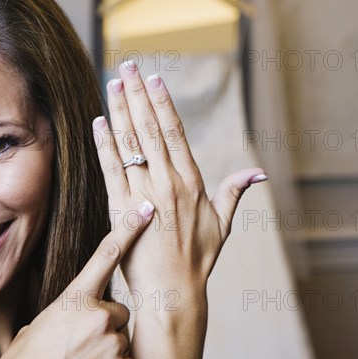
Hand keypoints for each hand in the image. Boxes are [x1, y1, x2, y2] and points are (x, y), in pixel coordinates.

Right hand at [0, 200, 154, 358]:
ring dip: (107, 350)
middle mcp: (99, 315)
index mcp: (75, 298)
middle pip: (119, 312)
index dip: (128, 229)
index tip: (145, 210)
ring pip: (121, 339)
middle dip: (106, 325)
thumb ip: (63, 312)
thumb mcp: (39, 326)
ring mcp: (112, 342)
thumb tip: (71, 315)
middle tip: (81, 343)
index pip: (106, 254)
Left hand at [92, 61, 266, 358]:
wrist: (173, 291)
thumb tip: (258, 173)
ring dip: (120, 110)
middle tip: (128, 67)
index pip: (175, 132)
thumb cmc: (198, 258)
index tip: (155, 79)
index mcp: (191, 182)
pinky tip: (99, 122)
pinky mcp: (122, 210)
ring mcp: (144, 195)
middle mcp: (168, 182)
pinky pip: (111, 170)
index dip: (163, 103)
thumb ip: (235, 193)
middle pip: (150, 129)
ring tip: (113, 83)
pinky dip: (104, 145)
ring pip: (130, 144)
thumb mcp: (222, 224)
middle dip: (138, 95)